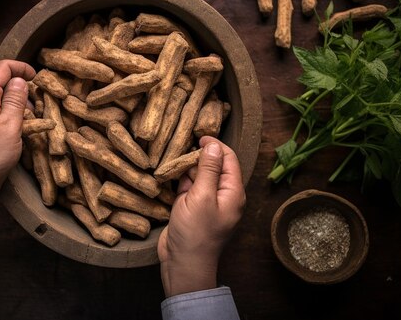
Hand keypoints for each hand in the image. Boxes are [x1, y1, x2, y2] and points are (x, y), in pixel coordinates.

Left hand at [0, 60, 35, 215]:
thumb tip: (21, 80)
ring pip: (0, 99)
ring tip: (33, 121)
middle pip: (1, 83)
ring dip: (18, 105)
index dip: (22, 68)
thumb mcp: (9, 128)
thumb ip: (15, 101)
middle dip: (22, 89)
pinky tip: (21, 132)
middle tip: (39, 106)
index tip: (39, 80)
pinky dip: (11, 117)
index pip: (2, 68)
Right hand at [157, 136, 245, 296]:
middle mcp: (222, 194)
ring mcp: (206, 201)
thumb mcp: (202, 196)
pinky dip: (180, 180)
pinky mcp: (192, 207)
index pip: (228, 159)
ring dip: (186, 167)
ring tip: (172, 160)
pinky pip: (189, 187)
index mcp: (232, 192)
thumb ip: (208, 169)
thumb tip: (213, 144)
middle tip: (180, 148)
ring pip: (198, 175)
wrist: (183, 264)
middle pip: (213, 165)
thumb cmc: (196, 233)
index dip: (215, 145)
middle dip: (198, 156)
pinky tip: (168, 173)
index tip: (198, 137)